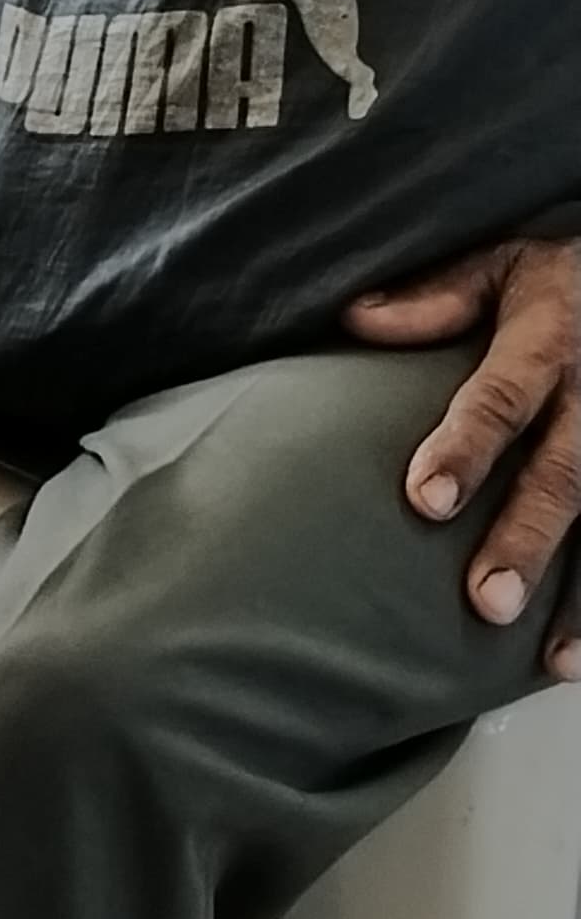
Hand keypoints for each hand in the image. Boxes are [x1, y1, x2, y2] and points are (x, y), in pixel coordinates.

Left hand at [349, 236, 580, 678]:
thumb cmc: (559, 279)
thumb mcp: (504, 264)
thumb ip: (439, 294)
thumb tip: (358, 318)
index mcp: (547, 344)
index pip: (501, 401)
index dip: (465, 450)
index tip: (424, 499)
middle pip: (563, 477)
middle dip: (526, 541)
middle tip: (486, 600)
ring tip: (553, 654)